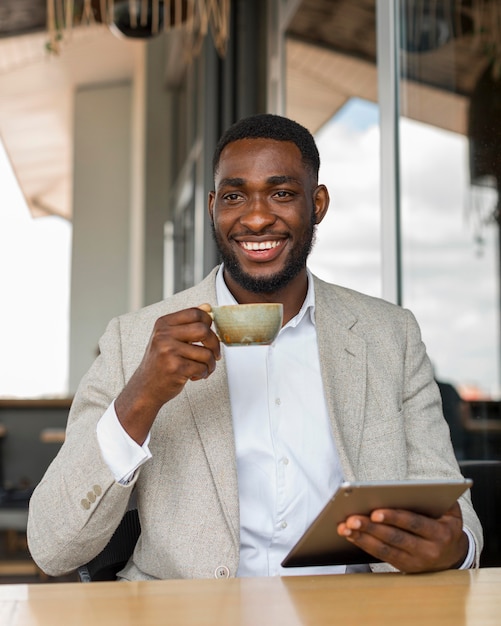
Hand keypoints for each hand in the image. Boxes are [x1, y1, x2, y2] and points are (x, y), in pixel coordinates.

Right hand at [115, 304, 219, 442]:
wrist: (145, 388)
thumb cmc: (160, 362)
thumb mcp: (169, 337)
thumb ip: (187, 322)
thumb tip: (207, 306)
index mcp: (163, 324)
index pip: (195, 313)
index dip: (208, 323)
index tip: (209, 334)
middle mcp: (164, 335)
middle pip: (204, 330)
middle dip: (214, 344)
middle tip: (214, 354)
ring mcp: (168, 351)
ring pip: (206, 353)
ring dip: (210, 364)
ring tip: (203, 368)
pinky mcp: (175, 368)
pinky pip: (202, 367)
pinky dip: (204, 373)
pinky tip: (194, 376)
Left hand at [337, 501, 468, 572]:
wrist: (454, 555)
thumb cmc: (446, 524)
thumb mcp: (450, 510)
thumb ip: (439, 497)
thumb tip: (418, 486)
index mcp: (441, 533)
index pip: (414, 524)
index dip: (394, 518)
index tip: (374, 512)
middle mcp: (429, 550)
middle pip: (396, 538)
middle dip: (371, 528)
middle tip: (352, 519)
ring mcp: (416, 562)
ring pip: (385, 549)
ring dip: (363, 538)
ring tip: (345, 527)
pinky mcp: (404, 567)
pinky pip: (382, 556)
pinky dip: (365, 544)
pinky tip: (351, 535)